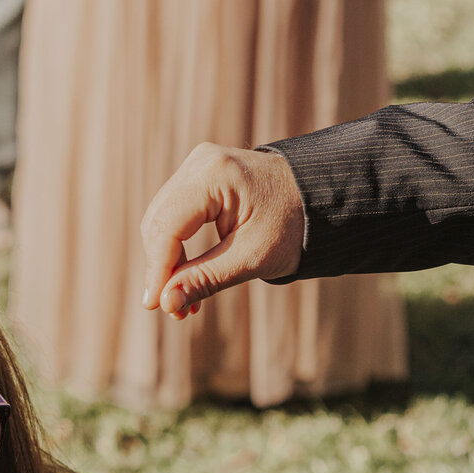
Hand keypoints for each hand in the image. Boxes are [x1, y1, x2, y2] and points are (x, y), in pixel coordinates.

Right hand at [140, 142, 305, 315]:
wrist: (318, 197)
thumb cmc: (293, 225)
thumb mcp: (252, 258)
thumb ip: (205, 279)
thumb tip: (165, 303)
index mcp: (214, 175)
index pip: (167, 227)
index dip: (157, 269)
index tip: (154, 306)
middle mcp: (199, 163)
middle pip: (158, 222)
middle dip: (161, 268)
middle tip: (173, 309)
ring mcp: (197, 166)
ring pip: (161, 220)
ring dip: (167, 261)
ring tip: (183, 299)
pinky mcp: (199, 177)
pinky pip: (174, 215)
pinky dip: (176, 247)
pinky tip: (187, 277)